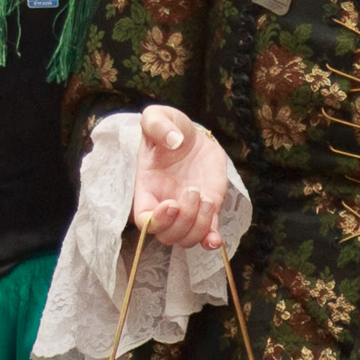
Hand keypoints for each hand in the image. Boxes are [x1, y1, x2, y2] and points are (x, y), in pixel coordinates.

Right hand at [128, 109, 234, 250]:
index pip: (144, 220)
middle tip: (193, 190)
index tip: (172, 203)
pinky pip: (207, 236)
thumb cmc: (170, 127)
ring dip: (198, 226)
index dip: (157, 221)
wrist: (193, 135)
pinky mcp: (208, 210)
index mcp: (147, 188)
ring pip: (187, 240)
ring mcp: (187, 211)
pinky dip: (211, 242)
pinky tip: (216, 238)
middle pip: (167, 236)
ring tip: (206, 197)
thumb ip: (157, 124)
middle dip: (183, 221)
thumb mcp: (158, 117)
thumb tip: (174, 140)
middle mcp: (165, 205)